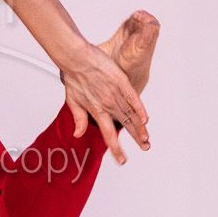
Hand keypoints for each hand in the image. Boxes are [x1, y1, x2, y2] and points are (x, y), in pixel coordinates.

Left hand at [58, 39, 148, 164]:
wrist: (75, 57)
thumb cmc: (73, 75)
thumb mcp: (71, 100)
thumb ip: (78, 118)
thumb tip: (77, 133)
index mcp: (96, 110)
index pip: (108, 134)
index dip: (115, 148)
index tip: (122, 159)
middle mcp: (107, 104)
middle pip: (124, 126)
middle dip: (135, 139)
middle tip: (144, 148)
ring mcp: (115, 93)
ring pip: (130, 114)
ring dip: (140, 127)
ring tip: (146, 138)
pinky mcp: (121, 82)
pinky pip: (133, 97)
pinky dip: (139, 108)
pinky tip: (145, 118)